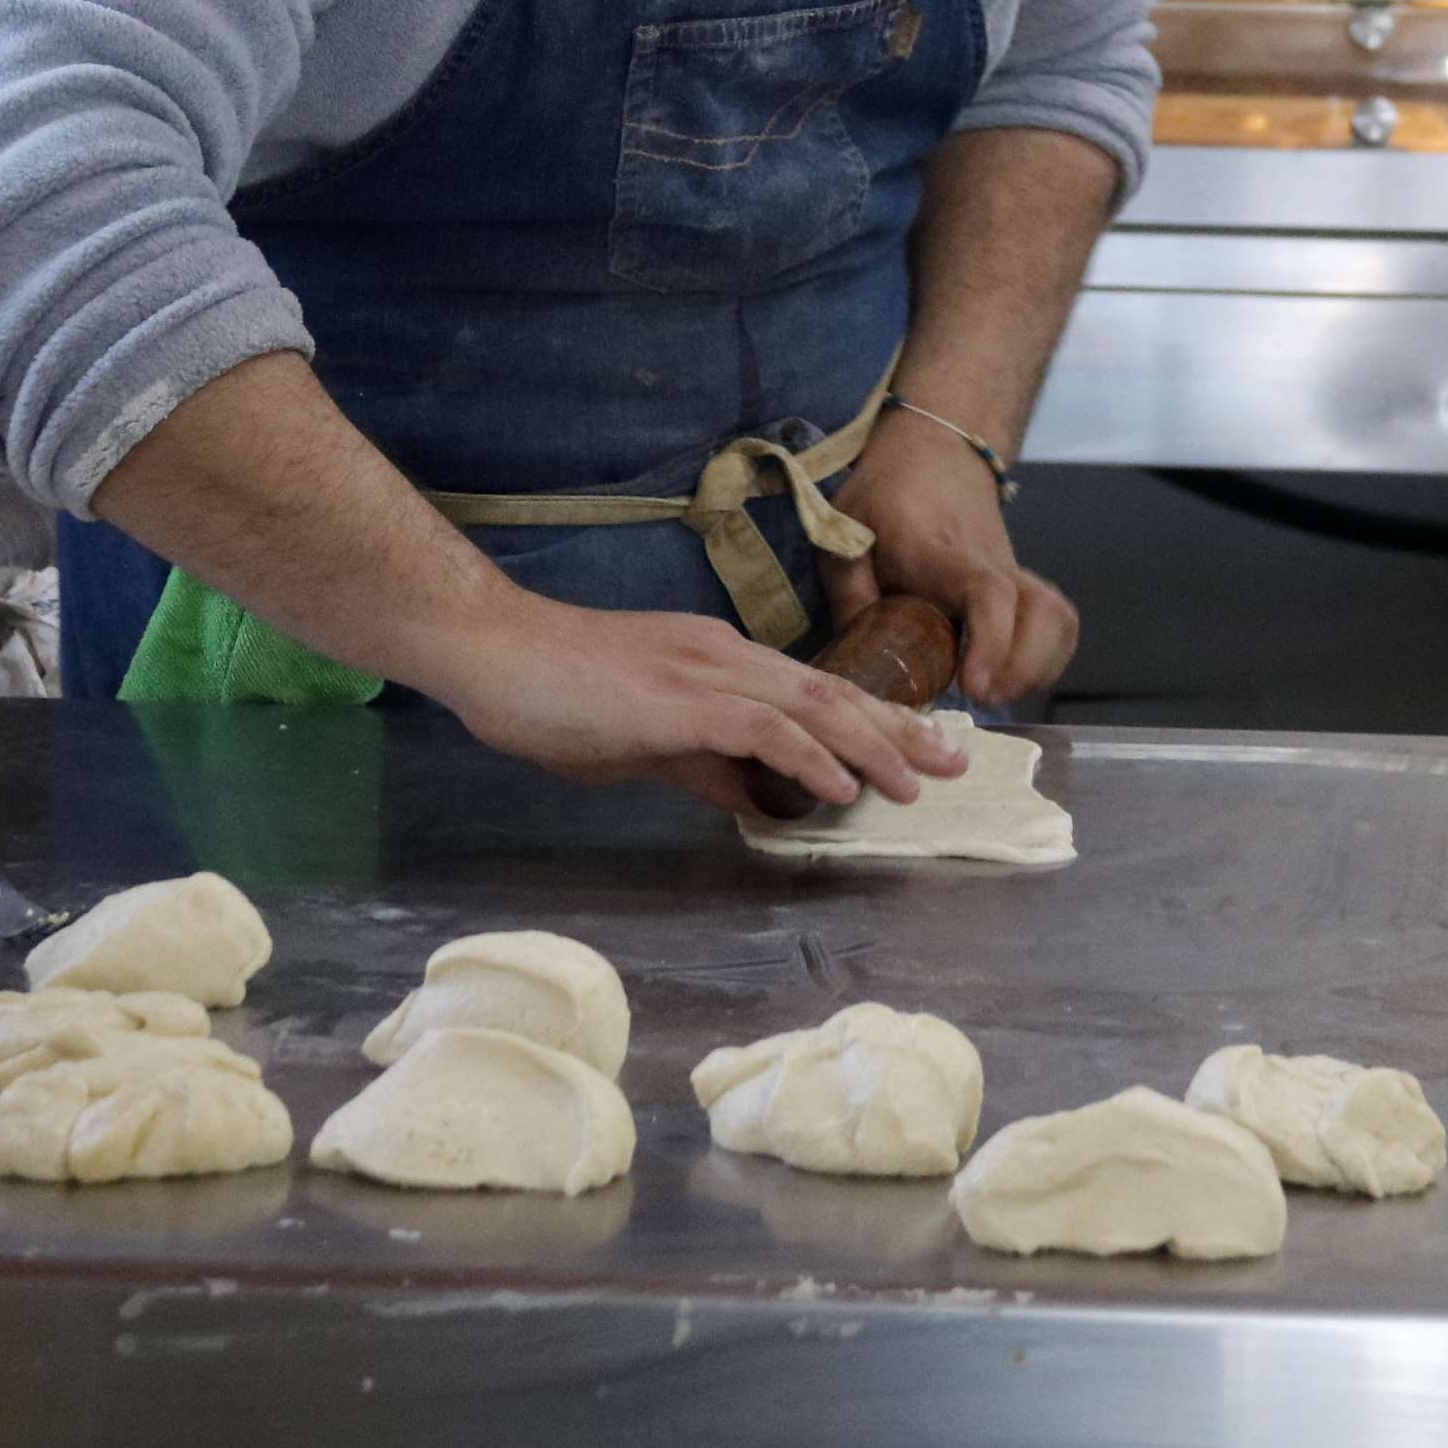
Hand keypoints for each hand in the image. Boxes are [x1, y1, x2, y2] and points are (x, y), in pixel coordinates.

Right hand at [415, 582, 968, 821]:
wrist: (492, 650)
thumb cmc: (553, 694)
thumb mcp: (644, 742)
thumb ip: (704, 765)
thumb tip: (757, 796)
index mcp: (718, 664)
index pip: (814, 692)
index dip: (874, 720)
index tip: (921, 747)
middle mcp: (725, 657)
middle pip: (833, 692)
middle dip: (899, 729)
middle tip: (955, 762)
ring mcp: (704, 672)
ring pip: (811, 705)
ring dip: (871, 746)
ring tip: (916, 784)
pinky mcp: (678, 699)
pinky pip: (760, 727)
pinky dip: (808, 756)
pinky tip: (838, 787)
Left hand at [826, 407, 1082, 706]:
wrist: (934, 450)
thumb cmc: (885, 495)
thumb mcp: (845, 537)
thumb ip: (851, 598)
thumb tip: (860, 663)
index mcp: (943, 552)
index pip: (988, 592)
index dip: (992, 641)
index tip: (975, 683)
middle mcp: (991, 562)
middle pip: (1042, 613)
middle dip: (1023, 669)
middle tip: (981, 699)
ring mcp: (1014, 572)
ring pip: (1059, 619)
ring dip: (1040, 668)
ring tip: (997, 694)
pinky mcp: (1023, 583)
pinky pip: (1058, 622)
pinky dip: (1048, 658)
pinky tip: (1014, 678)